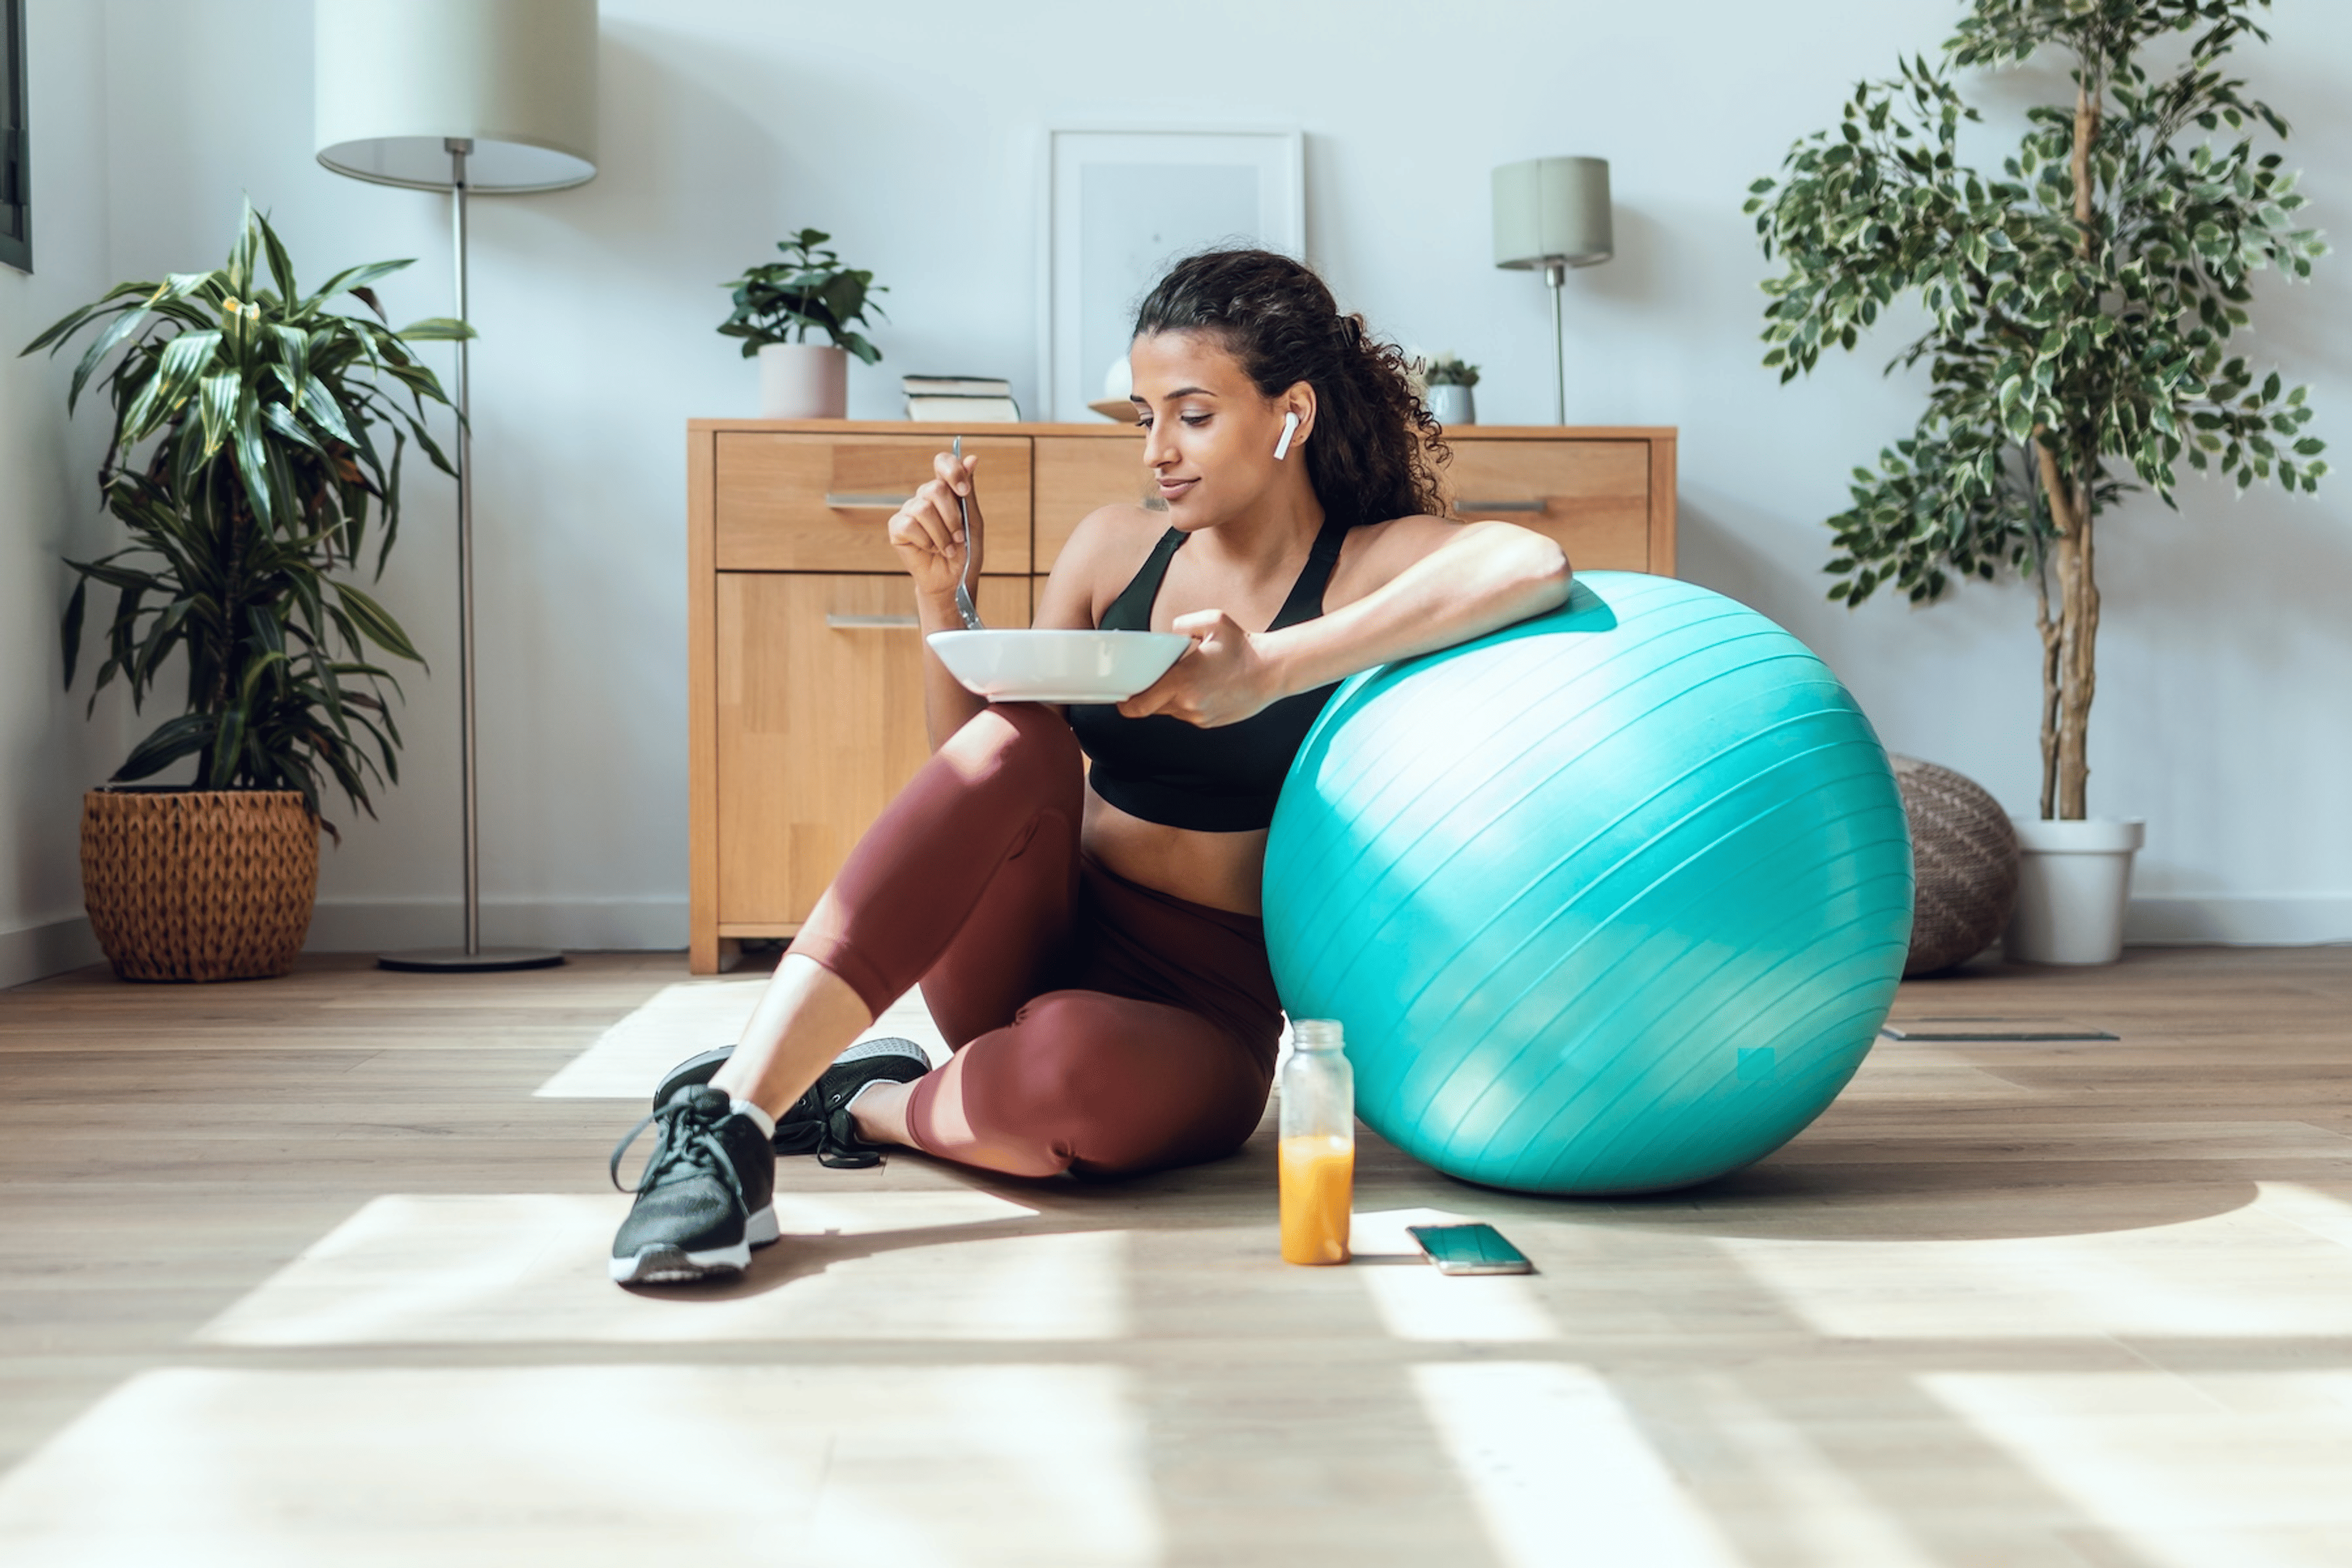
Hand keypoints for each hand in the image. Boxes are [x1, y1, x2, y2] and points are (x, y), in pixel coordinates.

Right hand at [887, 449, 982, 601]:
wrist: (953, 580)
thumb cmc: (965, 551)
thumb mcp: (973, 521)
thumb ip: (968, 492)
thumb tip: (972, 458)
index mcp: (945, 491)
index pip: (942, 462)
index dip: (952, 471)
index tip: (964, 491)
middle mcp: (925, 497)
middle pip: (934, 488)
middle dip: (952, 517)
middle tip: (959, 537)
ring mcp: (909, 511)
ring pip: (923, 509)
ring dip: (941, 534)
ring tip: (947, 548)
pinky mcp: (897, 528)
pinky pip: (909, 525)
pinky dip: (926, 541)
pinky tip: (930, 549)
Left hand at [1118, 610, 1281, 726]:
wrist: (1273, 670)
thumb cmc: (1244, 646)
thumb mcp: (1212, 621)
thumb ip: (1182, 624)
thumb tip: (1169, 632)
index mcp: (1182, 681)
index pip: (1140, 704)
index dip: (1126, 705)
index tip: (1121, 700)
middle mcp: (1188, 704)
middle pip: (1153, 708)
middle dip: (1150, 696)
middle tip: (1156, 680)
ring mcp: (1199, 716)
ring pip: (1171, 712)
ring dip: (1171, 699)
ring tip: (1191, 679)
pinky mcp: (1210, 723)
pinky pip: (1189, 715)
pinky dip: (1189, 704)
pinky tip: (1205, 688)